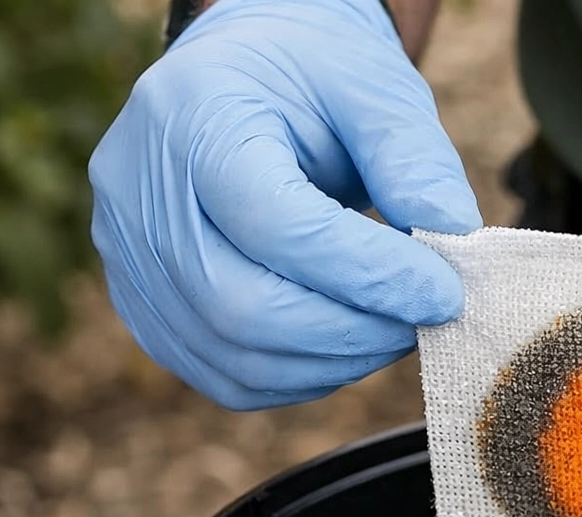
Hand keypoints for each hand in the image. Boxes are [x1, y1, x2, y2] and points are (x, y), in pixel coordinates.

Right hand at [89, 0, 479, 409]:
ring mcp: (129, 256)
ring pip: (235, 356)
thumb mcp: (373, 86)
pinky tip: (350, 343)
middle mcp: (138, 189)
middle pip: (242, 307)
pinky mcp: (146, 305)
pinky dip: (302, 377)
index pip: (277, 225)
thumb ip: (413, 160)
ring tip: (395, 327)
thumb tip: (452, 241)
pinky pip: (225, 375)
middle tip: (425, 320)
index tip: (445, 292)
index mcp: (192, 115)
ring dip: (335, 361)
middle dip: (353, 331)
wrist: (246, 75)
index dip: (370, 275)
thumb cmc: (313, 75)